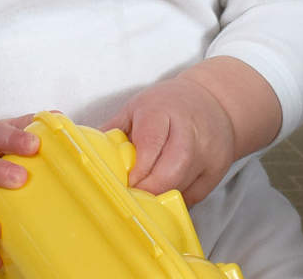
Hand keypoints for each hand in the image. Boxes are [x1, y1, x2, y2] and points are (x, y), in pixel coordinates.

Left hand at [102, 77, 234, 205]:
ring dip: (159, 198)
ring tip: (142, 201)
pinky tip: (162, 197)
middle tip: (130, 196)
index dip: (136, 170)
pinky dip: (174, 201)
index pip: (150, 144)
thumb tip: (86, 151)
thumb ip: (114, 130)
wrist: (214, 101)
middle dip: (147, 189)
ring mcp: (207, 153)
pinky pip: (193, 197)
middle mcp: (189, 131)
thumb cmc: (168, 104)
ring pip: (182, 187)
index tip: (122, 183)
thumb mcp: (137, 107)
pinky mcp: (216, 172)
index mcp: (163, 110)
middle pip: (170, 170)